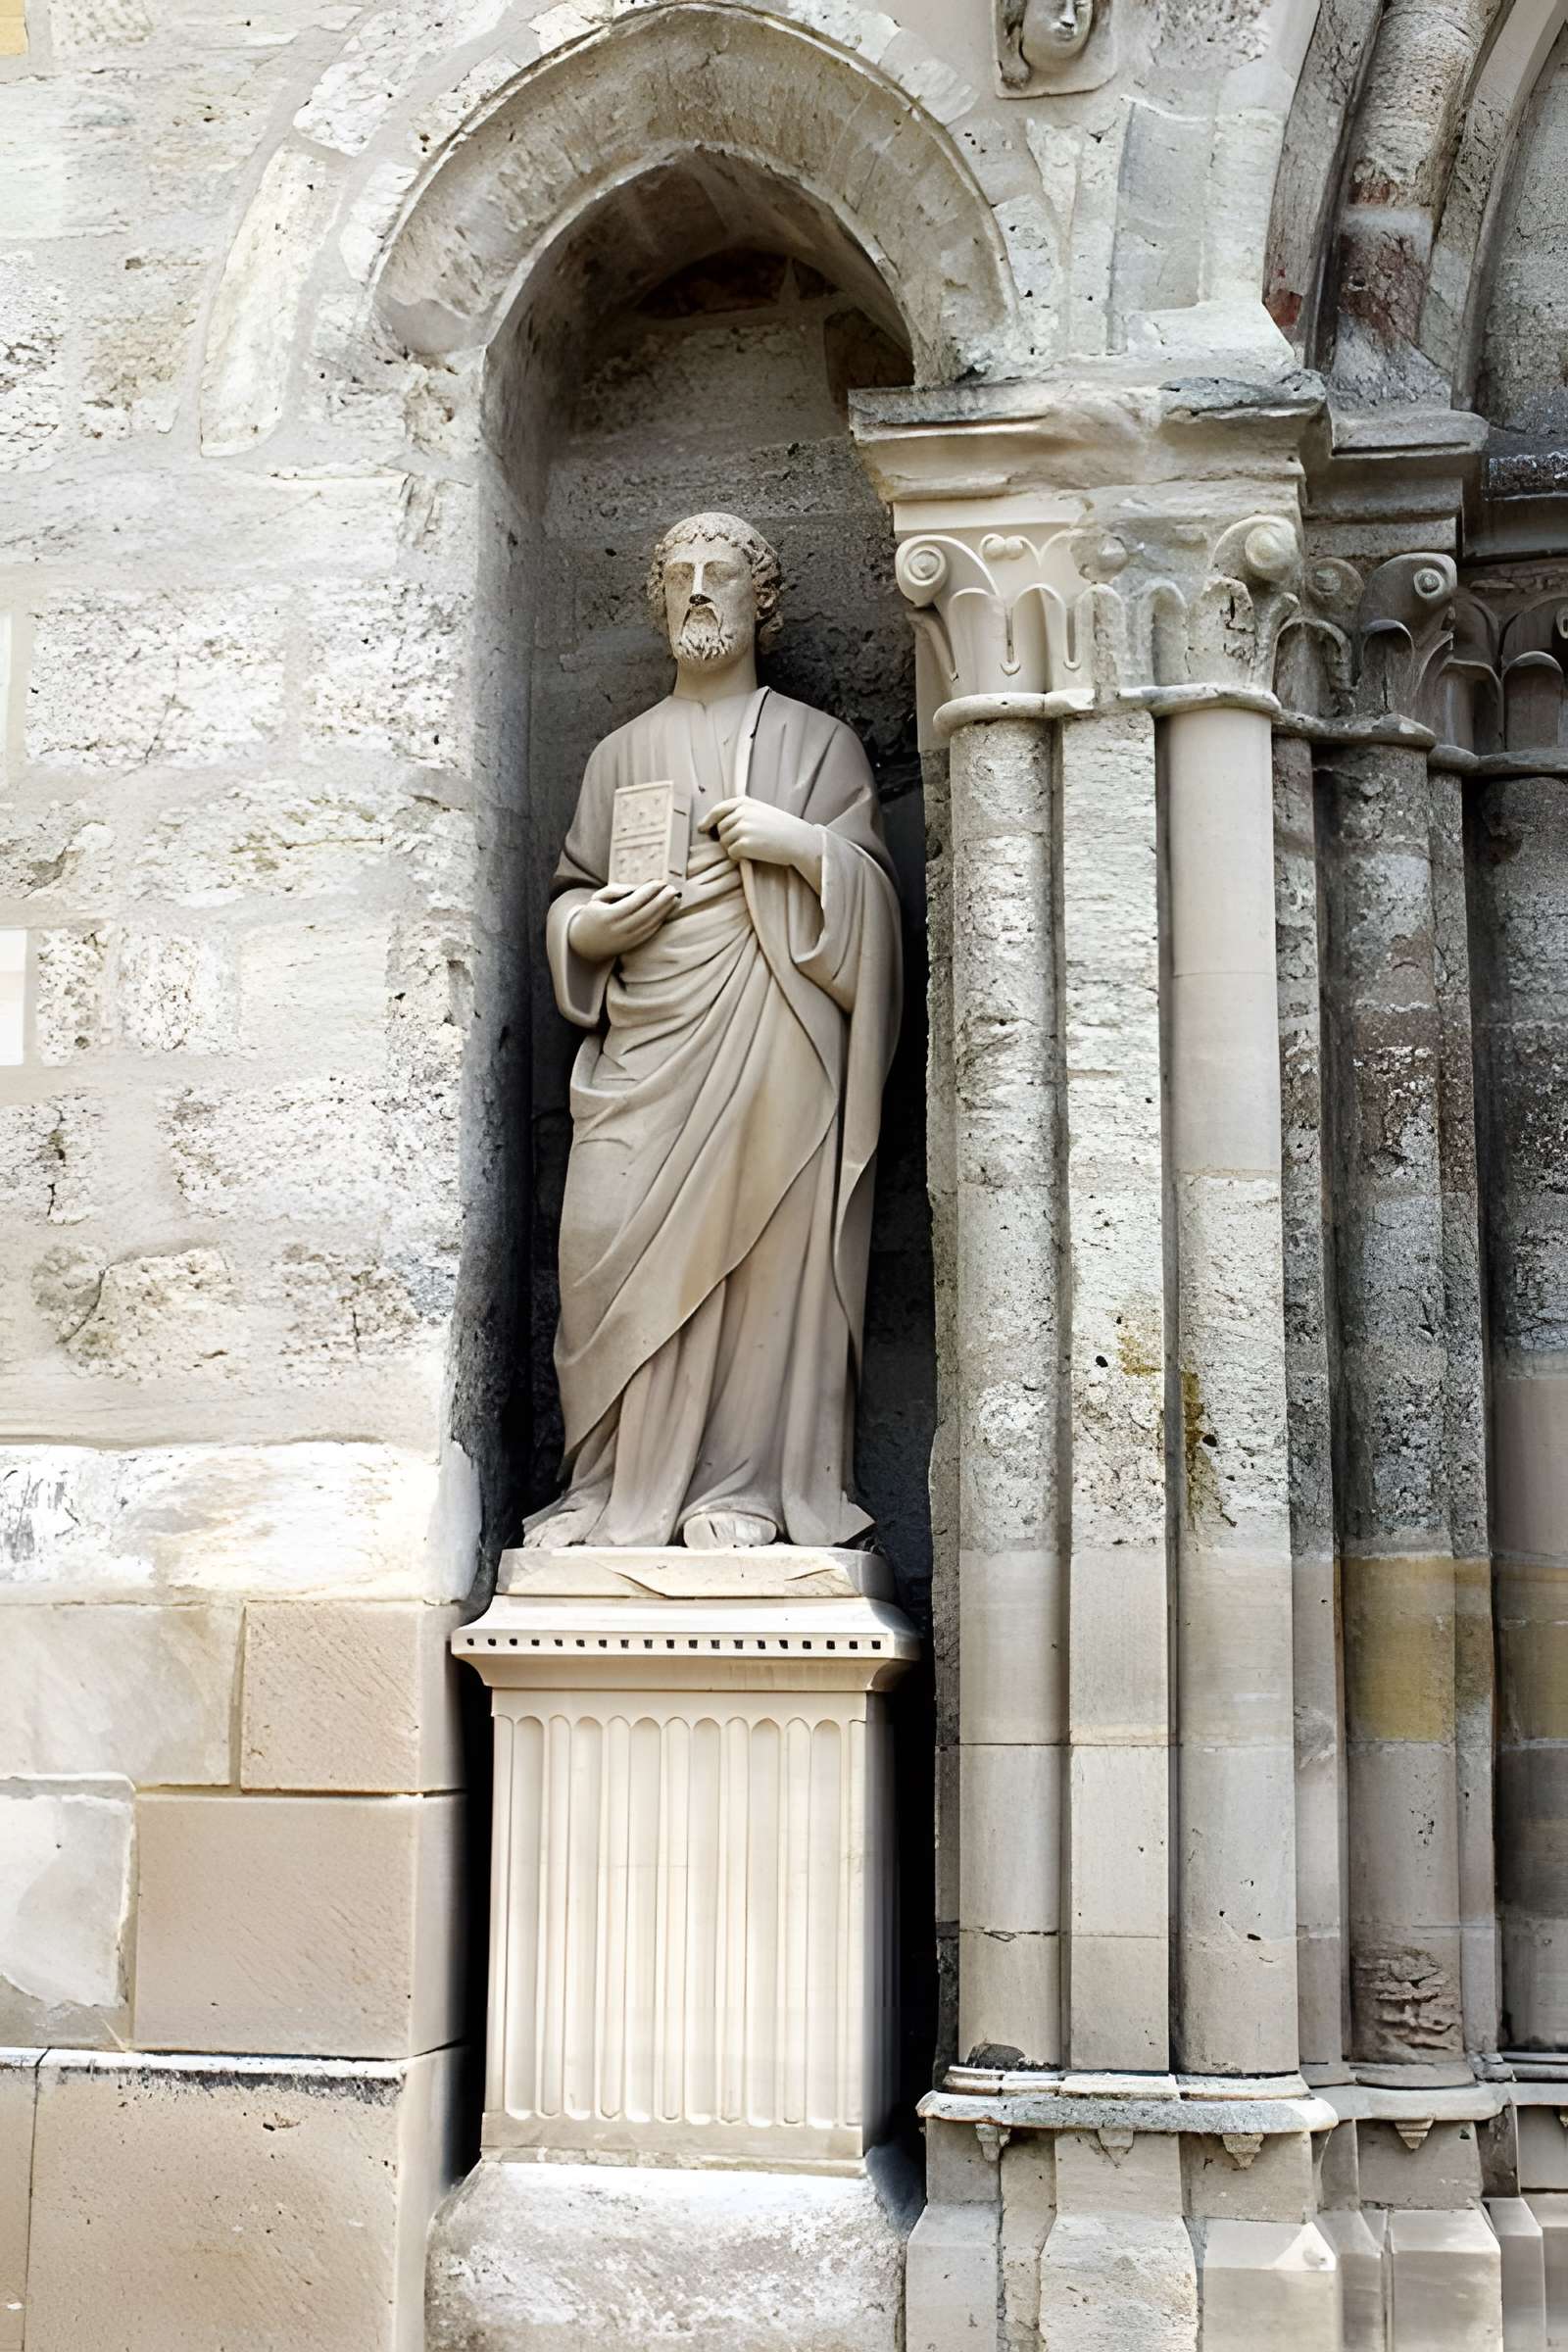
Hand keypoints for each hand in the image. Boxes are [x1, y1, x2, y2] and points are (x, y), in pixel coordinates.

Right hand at [566, 880, 678, 962]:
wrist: (585, 944)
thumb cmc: (593, 915)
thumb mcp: (597, 899)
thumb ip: (614, 890)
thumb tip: (635, 889)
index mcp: (608, 916)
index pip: (634, 902)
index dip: (649, 892)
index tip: (660, 882)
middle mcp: (618, 930)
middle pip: (646, 914)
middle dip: (661, 901)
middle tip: (673, 889)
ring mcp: (626, 940)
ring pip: (650, 924)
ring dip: (665, 911)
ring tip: (675, 898)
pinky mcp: (632, 946)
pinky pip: (649, 932)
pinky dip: (660, 921)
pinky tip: (668, 912)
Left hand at [699, 798, 822, 887]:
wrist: (799, 841)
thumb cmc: (782, 828)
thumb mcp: (761, 811)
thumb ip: (741, 811)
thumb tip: (718, 823)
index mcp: (744, 802)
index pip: (717, 810)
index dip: (707, 821)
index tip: (702, 828)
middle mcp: (740, 812)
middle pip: (720, 829)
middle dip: (728, 837)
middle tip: (747, 842)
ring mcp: (741, 828)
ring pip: (724, 843)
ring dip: (735, 848)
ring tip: (755, 846)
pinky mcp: (743, 844)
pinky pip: (731, 853)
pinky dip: (740, 857)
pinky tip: (755, 854)